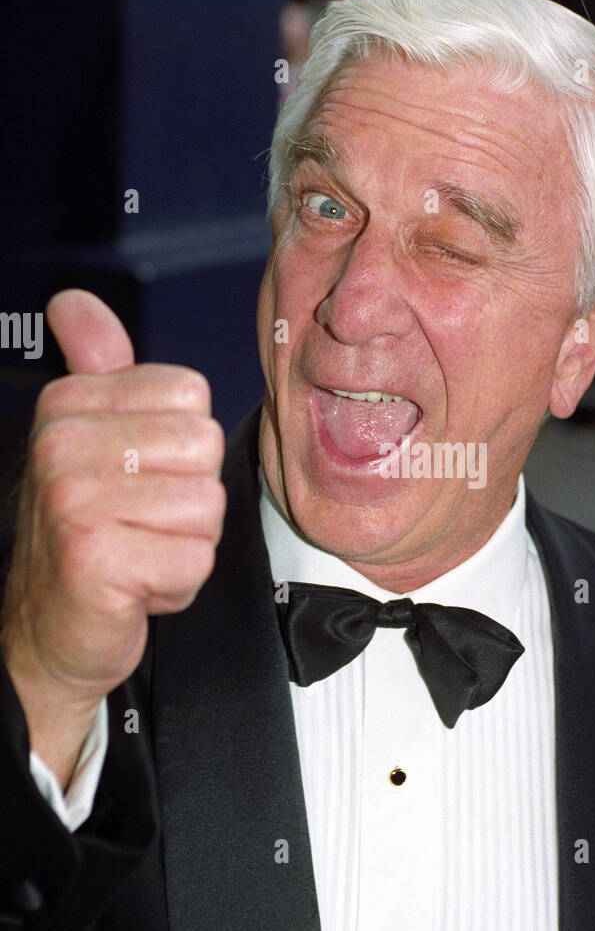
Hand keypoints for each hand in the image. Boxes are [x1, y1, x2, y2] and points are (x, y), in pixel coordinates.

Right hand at [0, 290, 225, 788]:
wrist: (52, 630)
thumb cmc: (88, 535)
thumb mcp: (89, 440)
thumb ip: (97, 366)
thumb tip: (73, 301)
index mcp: (69, 404)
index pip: (191, 397)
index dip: (183, 451)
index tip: (137, 481)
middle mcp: (61, 445)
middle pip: (204, 448)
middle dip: (191, 500)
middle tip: (141, 524)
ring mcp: (72, 500)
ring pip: (205, 506)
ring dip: (186, 544)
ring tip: (138, 552)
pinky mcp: (94, 558)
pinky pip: (194, 558)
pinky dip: (178, 584)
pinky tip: (137, 586)